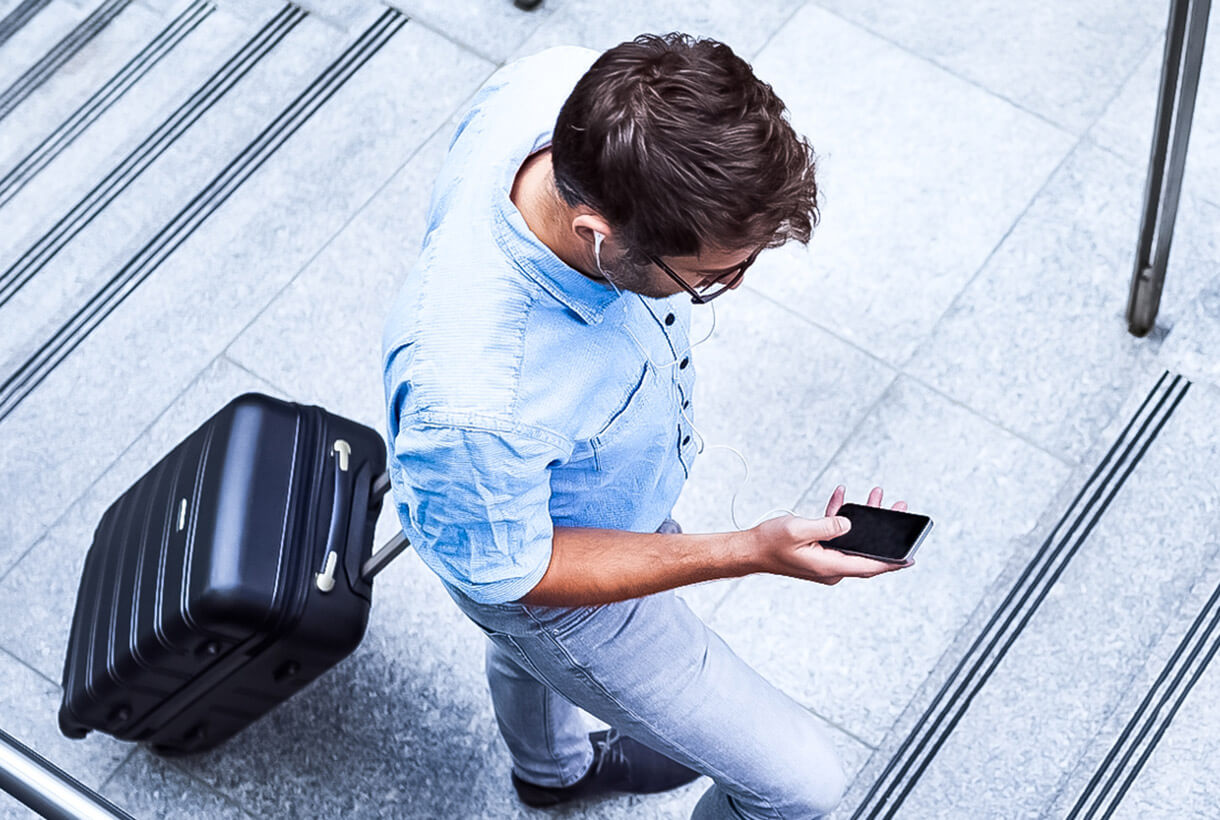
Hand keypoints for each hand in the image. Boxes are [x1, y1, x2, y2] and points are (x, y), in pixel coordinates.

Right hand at [747, 485, 911, 585]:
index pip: (868, 566)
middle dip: (883, 529)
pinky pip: (836, 536)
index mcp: (830, 567)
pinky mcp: (818, 552)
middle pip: (865, 550)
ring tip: (875, 498)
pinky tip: (842, 498)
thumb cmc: (770, 543)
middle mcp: (831, 568)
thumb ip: (828, 525)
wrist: (750, 550)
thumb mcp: (800, 529)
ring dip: (863, 519)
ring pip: (853, 541)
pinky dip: (840, 518)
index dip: (892, 562)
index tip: (911, 557)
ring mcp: (825, 560)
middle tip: (898, 509)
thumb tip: (849, 523)